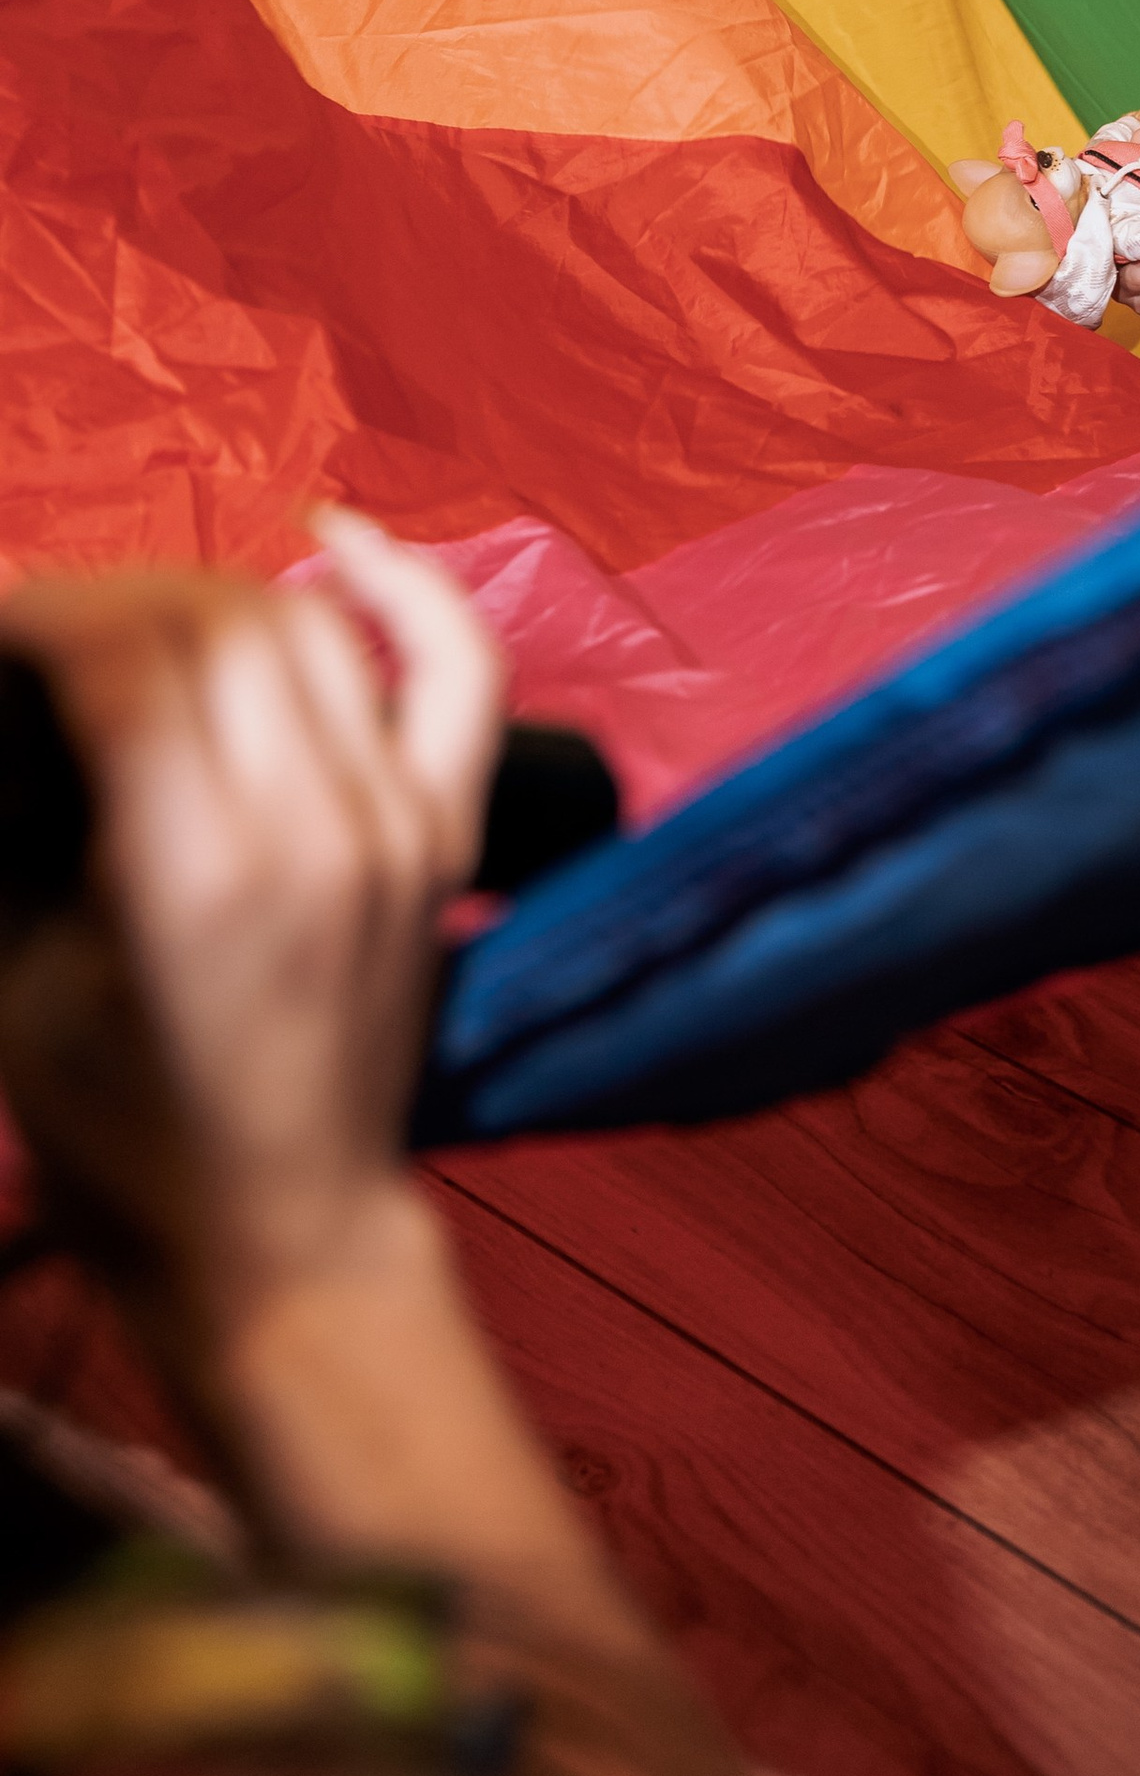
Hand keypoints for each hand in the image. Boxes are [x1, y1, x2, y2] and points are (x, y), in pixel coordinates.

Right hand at [0, 518, 502, 1348]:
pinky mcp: (445, 835)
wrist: (282, 1234)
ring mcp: (401, 824)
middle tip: (37, 626)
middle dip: (110, 596)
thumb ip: (6, 825)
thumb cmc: (127, 1134)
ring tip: (128, 617)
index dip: (42, 612)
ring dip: (209, 596)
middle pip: (218, 624)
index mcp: (199, 873)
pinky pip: (459, 672)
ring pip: (312, 631)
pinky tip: (338, 541)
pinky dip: (406, 588)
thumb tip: (5, 693)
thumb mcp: (21, 982)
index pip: (127, 661)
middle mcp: (319, 827)